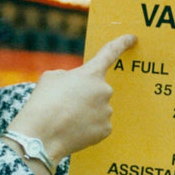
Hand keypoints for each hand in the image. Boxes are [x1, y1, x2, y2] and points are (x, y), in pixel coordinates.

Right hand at [7, 34, 136, 166]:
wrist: (41, 136)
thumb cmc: (43, 103)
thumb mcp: (51, 78)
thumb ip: (70, 76)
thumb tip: (77, 85)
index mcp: (91, 73)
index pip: (110, 52)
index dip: (122, 43)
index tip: (133, 38)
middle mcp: (104, 91)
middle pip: (98, 89)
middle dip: (85, 94)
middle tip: (65, 104)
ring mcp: (107, 111)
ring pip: (98, 108)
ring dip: (86, 111)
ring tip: (65, 119)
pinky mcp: (106, 130)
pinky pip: (99, 124)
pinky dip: (88, 127)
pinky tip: (73, 130)